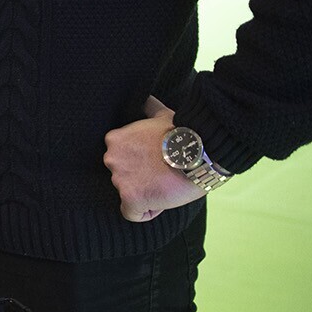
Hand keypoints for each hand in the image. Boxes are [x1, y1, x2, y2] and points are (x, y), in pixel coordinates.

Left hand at [105, 96, 205, 222]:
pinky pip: (133, 213)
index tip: (159, 162)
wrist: (200, 150)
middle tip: (165, 173)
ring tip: (168, 182)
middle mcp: (112, 158)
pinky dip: (148, 211)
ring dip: (148, 193)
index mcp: (115, 139)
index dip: (142, 165)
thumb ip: (147, 109)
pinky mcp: (131, 196)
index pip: (121, 161)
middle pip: (124, 178)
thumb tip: (145, 97)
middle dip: (143, 179)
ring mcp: (119, 178)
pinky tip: (164, 197)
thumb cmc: (184, 133)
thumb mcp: (160, 115)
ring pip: (130, 195)